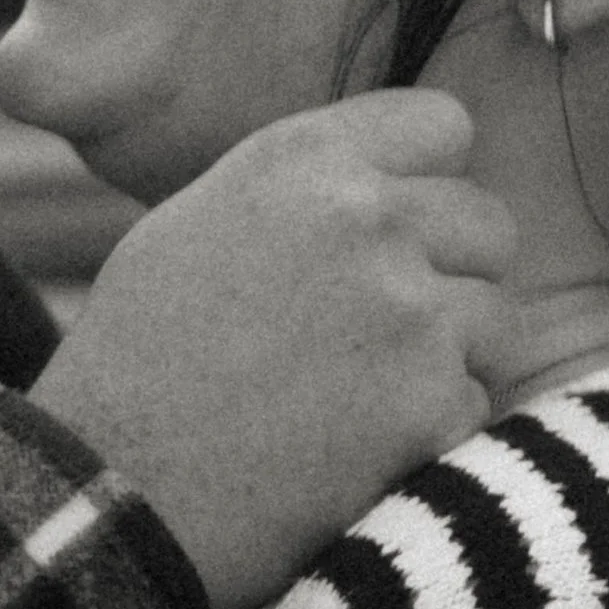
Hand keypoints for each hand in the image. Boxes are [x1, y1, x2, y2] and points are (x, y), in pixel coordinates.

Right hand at [31, 90, 514, 608]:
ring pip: (493, 317)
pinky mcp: (430, 405)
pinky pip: (474, 402)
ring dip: (445, 355)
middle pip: (488, 223)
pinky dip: (428, 432)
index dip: (427, 179)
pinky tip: (351, 447)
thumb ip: (302, 190)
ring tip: (356, 393)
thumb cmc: (139, 357)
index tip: (400, 226)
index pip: (443, 125)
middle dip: (451, 272)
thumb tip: (385, 184)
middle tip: (381, 327)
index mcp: (301, 159)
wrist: (116, 484)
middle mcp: (365, 218)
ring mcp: (408, 313)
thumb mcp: (198, 222)